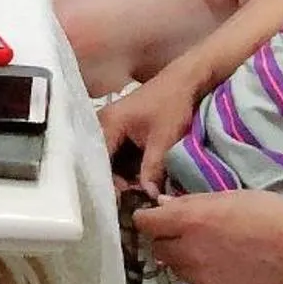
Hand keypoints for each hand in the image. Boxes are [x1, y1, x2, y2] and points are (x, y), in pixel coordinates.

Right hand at [98, 63, 216, 194]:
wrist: (185, 80)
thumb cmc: (172, 105)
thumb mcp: (163, 142)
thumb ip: (152, 171)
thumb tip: (149, 198)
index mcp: (108, 124)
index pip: (97, 161)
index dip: (107, 183)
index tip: (120, 202)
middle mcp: (103, 122)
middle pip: (100, 160)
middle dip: (114, 180)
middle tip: (131, 198)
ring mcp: (112, 123)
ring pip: (109, 157)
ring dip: (121, 174)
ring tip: (137, 189)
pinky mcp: (121, 126)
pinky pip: (117, 150)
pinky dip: (126, 165)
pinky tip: (139, 176)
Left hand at [133, 191, 282, 283]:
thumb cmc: (267, 212)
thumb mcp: (227, 196)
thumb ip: (190, 203)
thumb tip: (162, 205)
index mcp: (188, 220)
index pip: (145, 223)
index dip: (147, 218)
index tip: (154, 217)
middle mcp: (188, 251)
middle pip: (157, 248)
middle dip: (165, 239)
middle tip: (184, 232)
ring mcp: (201, 276)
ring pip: (176, 267)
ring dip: (183, 257)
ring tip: (209, 248)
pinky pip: (198, 282)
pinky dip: (204, 274)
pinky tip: (225, 264)